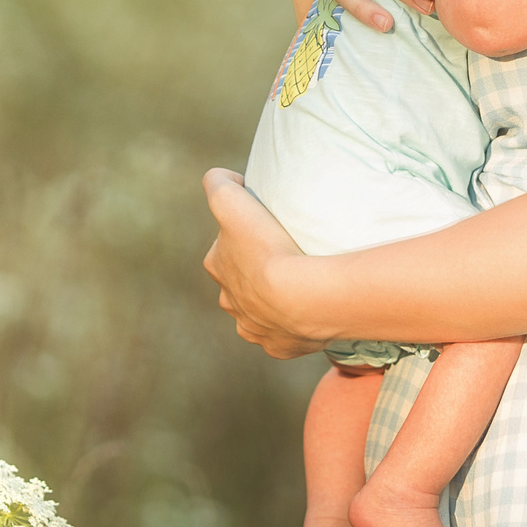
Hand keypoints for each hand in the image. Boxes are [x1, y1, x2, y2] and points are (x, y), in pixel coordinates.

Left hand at [202, 169, 320, 358]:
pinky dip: (294, 323)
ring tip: (301, 283)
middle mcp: (230, 302)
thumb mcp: (231, 201)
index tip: (269, 227)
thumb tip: (223, 179)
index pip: (225, 246)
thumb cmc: (266, 247)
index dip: (245, 234)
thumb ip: (218, 183)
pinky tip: (309, 310)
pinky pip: (285, 334)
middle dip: (257, 270)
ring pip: (261, 310)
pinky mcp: (279, 346)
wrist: (302, 297)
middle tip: (287, 255)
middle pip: (241, 280)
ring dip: (274, 299)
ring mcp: (254, 328)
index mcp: (217, 267)